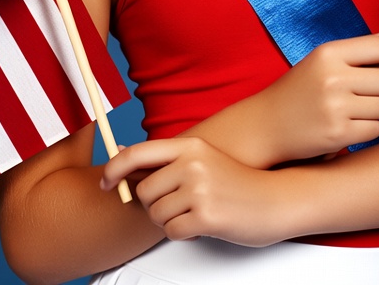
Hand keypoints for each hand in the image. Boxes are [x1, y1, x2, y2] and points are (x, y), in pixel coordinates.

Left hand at [100, 137, 285, 245]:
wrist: (274, 200)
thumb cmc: (237, 182)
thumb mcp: (203, 158)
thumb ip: (166, 156)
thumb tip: (123, 152)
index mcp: (190, 146)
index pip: (138, 153)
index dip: (114, 168)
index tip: (104, 182)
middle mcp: (193, 163)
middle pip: (145, 191)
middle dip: (153, 204)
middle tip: (175, 205)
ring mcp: (200, 189)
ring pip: (156, 213)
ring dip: (168, 220)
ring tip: (192, 213)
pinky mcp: (206, 216)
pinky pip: (171, 231)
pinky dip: (181, 233)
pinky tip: (199, 224)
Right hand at [252, 30, 378, 164]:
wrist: (266, 124)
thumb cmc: (299, 90)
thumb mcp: (323, 62)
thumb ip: (360, 49)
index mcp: (329, 52)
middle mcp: (333, 76)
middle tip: (363, 92)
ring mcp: (336, 106)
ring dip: (374, 111)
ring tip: (349, 110)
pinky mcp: (338, 134)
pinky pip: (376, 129)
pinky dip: (365, 130)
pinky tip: (344, 126)